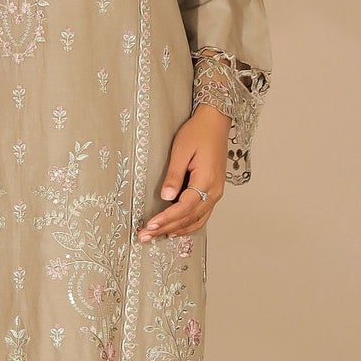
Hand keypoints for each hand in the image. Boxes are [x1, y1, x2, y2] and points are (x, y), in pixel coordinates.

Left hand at [137, 104, 227, 240]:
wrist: (215, 123)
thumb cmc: (198, 133)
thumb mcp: (181, 150)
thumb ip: (173, 175)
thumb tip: (166, 197)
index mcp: (206, 180)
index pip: (184, 207)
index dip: (166, 219)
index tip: (150, 226)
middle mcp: (214, 191)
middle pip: (189, 218)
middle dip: (166, 229)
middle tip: (145, 237)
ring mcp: (216, 193)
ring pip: (196, 220)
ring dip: (176, 230)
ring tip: (155, 236)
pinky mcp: (213, 191)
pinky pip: (201, 215)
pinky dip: (188, 225)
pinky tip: (175, 229)